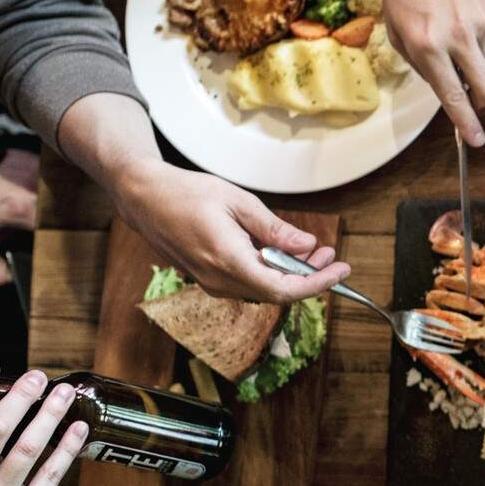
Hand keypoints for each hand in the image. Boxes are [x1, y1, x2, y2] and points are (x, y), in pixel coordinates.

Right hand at [111, 161, 346, 302]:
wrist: (143, 198)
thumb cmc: (187, 193)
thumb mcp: (238, 202)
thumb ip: (274, 229)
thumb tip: (306, 245)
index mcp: (228, 261)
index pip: (283, 289)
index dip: (317, 283)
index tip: (340, 269)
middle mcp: (218, 280)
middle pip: (277, 293)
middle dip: (309, 276)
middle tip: (329, 254)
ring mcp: (211, 283)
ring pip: (263, 290)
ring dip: (291, 274)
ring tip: (312, 251)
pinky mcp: (207, 279)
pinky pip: (248, 283)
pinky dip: (271, 272)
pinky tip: (281, 253)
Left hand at [382, 0, 484, 146]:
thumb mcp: (395, 26)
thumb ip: (418, 61)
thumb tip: (443, 84)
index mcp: (427, 44)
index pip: (453, 95)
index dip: (466, 123)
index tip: (475, 141)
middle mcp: (458, 37)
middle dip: (482, 102)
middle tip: (472, 100)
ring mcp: (480, 23)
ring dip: (473, 62)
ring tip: (452, 34)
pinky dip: (476, 35)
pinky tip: (459, 12)